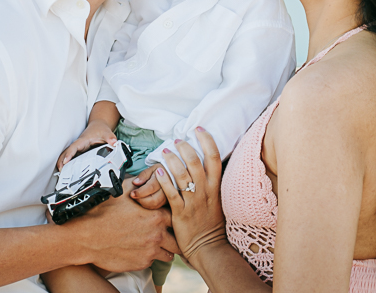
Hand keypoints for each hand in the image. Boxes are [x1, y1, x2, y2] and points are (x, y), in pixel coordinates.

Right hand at [57, 120, 116, 169]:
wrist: (98, 125)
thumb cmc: (100, 129)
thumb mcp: (106, 133)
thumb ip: (110, 138)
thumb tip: (114, 142)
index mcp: (83, 140)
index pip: (74, 147)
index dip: (69, 154)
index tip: (65, 161)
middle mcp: (79, 144)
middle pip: (67, 151)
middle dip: (62, 159)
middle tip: (60, 169)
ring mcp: (78, 147)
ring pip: (67, 153)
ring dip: (62, 161)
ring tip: (60, 171)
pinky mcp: (79, 150)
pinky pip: (71, 155)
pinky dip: (67, 161)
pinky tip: (66, 169)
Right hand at [75, 178, 179, 270]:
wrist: (88, 235)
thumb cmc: (105, 210)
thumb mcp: (125, 190)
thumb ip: (144, 186)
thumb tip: (152, 177)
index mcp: (156, 215)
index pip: (177, 216)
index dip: (174, 215)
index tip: (170, 215)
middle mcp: (157, 234)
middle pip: (178, 238)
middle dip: (175, 235)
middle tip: (169, 232)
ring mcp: (150, 251)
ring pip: (170, 253)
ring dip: (166, 248)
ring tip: (157, 243)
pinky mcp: (142, 264)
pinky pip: (154, 261)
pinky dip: (151, 256)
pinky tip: (142, 249)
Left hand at [129, 164, 166, 209]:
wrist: (171, 175)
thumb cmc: (159, 171)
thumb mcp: (152, 169)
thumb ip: (143, 175)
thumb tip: (135, 182)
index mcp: (163, 178)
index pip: (150, 188)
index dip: (140, 192)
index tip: (132, 193)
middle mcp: (167, 189)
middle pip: (154, 200)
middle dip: (141, 200)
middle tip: (133, 196)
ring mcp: (168, 197)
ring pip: (155, 205)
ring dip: (144, 204)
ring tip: (137, 198)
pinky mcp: (167, 202)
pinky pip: (157, 207)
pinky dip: (148, 206)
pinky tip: (143, 201)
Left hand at [154, 130, 227, 268]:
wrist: (209, 247)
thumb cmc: (211, 221)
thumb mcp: (217, 199)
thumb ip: (212, 181)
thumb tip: (206, 161)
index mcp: (216, 186)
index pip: (214, 157)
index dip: (207, 140)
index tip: (199, 129)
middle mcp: (205, 191)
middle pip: (195, 162)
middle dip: (185, 147)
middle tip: (177, 139)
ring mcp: (193, 202)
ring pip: (181, 174)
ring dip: (171, 160)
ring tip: (165, 151)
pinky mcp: (180, 213)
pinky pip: (170, 192)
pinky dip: (164, 179)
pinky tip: (158, 171)